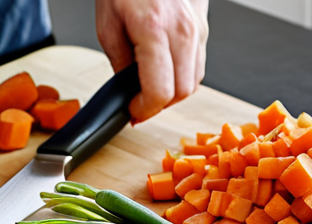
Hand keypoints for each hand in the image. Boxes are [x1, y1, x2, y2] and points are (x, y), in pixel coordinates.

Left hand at [96, 0, 208, 121]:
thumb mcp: (108, 25)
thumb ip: (120, 63)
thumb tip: (129, 89)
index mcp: (154, 29)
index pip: (160, 91)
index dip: (145, 109)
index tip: (134, 111)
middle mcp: (182, 31)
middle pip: (182, 92)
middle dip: (160, 104)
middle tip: (141, 102)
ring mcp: (198, 28)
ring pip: (194, 81)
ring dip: (174, 91)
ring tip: (152, 85)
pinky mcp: (204, 26)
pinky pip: (198, 63)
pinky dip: (182, 73)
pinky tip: (166, 67)